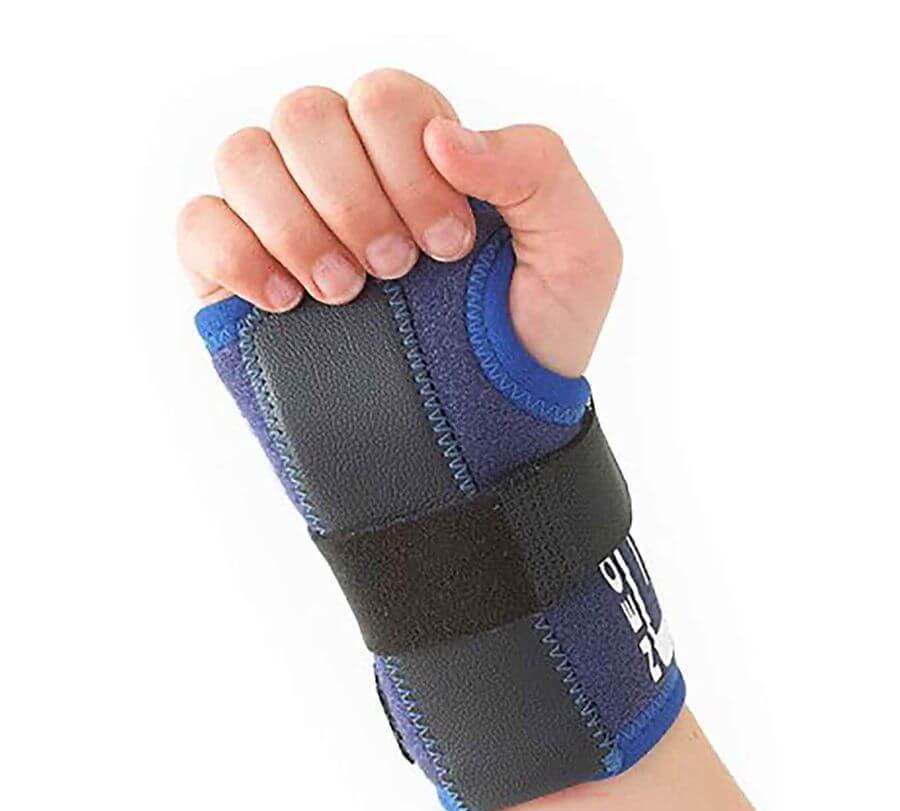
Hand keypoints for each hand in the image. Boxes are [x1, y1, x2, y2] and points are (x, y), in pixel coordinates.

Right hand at [177, 69, 621, 376]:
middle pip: (306, 115)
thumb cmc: (530, 346)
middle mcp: (349, 179)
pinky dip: (233, 251)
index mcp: (422, 159)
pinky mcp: (241, 279)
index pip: (385, 98)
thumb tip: (443, 136)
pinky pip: (198, 222)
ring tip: (343, 292)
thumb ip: (536, 168)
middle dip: (353, 196)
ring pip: (244, 155)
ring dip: (293, 222)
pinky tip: (284, 302)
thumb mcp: (577, 256)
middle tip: (395, 270)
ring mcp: (290, 225)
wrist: (479, 440)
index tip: (447, 248)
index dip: (408, 163)